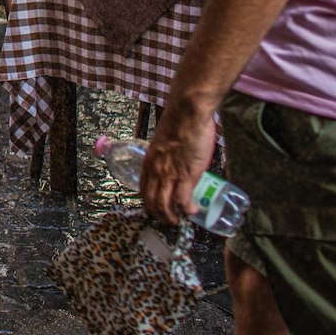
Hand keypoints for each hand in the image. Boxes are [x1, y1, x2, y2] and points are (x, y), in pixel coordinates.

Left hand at [140, 100, 216, 224]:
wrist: (187, 113)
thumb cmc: (180, 123)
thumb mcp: (166, 143)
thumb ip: (168, 156)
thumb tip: (177, 165)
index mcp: (149, 160)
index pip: (143, 188)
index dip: (149, 202)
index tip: (156, 209)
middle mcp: (155, 170)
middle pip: (151, 200)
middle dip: (158, 215)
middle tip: (168, 220)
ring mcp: (169, 174)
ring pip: (164, 205)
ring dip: (171, 217)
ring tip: (179, 221)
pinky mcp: (185, 175)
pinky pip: (182, 200)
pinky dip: (187, 210)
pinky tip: (193, 212)